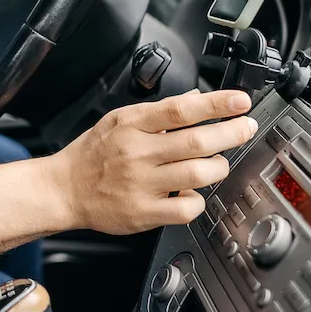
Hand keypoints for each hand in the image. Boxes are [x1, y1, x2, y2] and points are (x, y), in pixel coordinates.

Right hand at [53, 90, 257, 234]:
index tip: (240, 101)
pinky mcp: (144, 213)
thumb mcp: (119, 120)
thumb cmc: (93, 154)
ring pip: (198, 175)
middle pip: (197, 142)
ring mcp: (141, 184)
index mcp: (132, 126)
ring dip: (219, 167)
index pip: (181, 110)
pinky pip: (186, 209)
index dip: (216, 104)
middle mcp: (138, 153)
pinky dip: (199, 201)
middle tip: (246, 127)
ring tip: (219, 163)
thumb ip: (159, 111)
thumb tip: (195, 98)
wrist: (64, 189)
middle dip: (231, 132)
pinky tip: (194, 194)